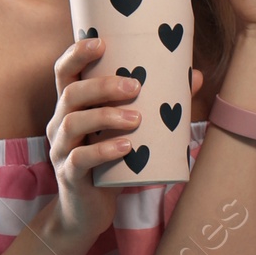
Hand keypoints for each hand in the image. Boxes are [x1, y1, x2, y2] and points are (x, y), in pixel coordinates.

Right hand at [46, 36, 136, 243]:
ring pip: (73, 123)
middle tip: (134, 85)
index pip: (64, 72)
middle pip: (70, 94)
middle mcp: (59, 123)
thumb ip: (155, 104)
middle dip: (101, 85)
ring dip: (106, 116)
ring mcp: (60, 150)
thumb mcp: (128, 132)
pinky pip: (80, 159)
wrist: (87, 212)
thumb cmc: (110, 163)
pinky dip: (104, 151)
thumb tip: (195, 75)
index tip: (101, 42)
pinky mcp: (69, 176)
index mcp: (70, 107)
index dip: (77, 53)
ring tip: (137, 118)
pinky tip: (126, 147)